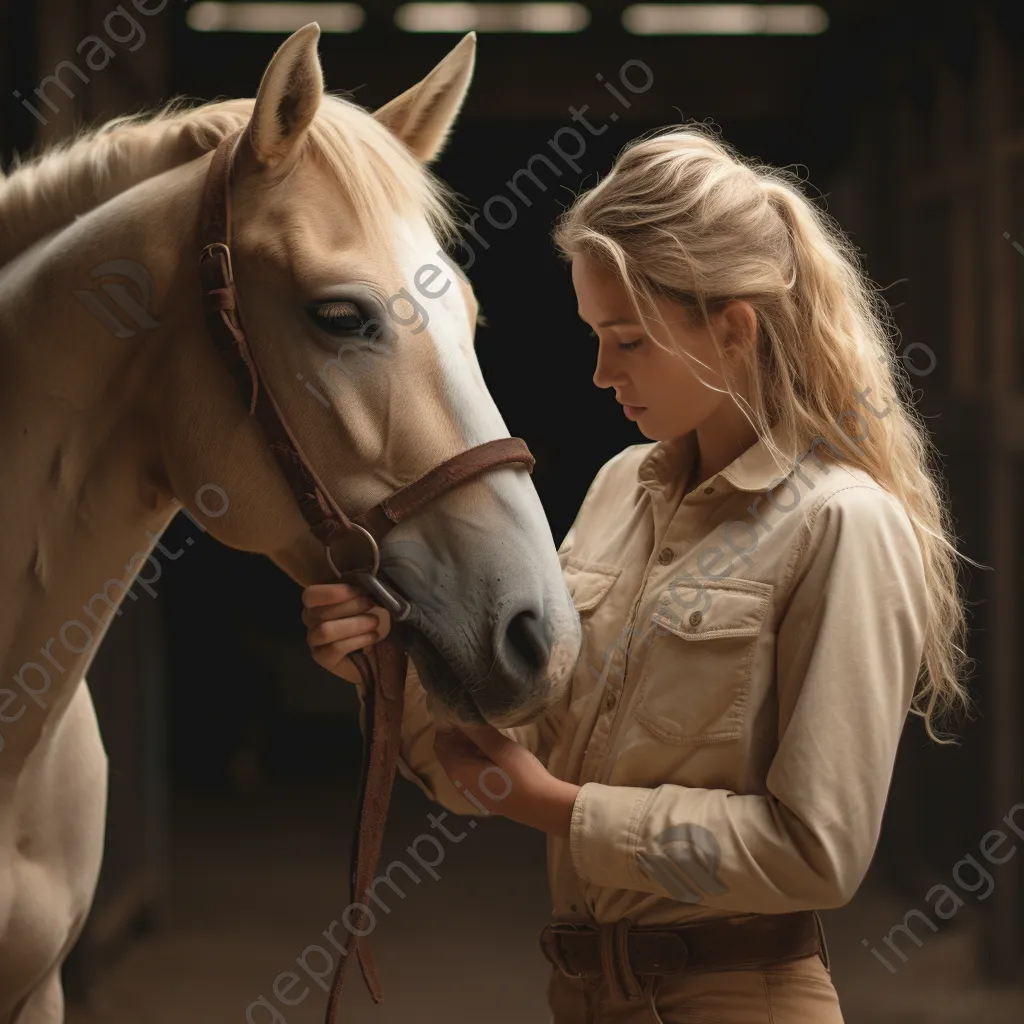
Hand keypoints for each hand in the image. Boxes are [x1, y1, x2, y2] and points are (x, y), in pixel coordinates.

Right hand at [302, 582, 392, 681]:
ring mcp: (314, 640)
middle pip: (322, 612)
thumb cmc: (368, 618)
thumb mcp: (363, 599)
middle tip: (372, 604)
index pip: (311, 595)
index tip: (361, 590)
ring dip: (354, 624)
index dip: (334, 592)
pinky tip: (373, 637)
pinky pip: (335, 648)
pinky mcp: (322, 658)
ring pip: (326, 630)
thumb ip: (359, 590)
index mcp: (316, 601)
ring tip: (374, 622)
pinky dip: (358, 640)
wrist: (375, 650)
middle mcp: (310, 620)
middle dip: (352, 605)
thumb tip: (367, 581)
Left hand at [433, 724, 580, 837]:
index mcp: (459, 771)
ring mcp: (470, 793)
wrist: (541, 806)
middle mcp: (459, 784)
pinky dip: (474, 758)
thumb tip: (461, 716)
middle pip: (448, 754)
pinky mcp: (482, 796)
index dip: (448, 726)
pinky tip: (492, 752)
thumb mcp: (501, 749)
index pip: (440, 744)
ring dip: (467, 747)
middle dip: (458, 736)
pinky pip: (469, 772)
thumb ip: (478, 733)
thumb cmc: (521, 776)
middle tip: (477, 720)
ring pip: (460, 763)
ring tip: (487, 732)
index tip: (464, 712)